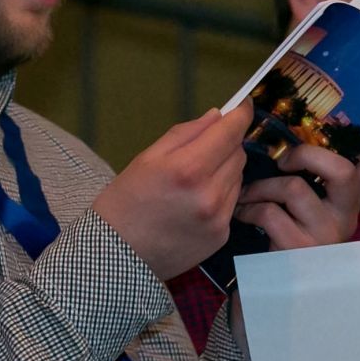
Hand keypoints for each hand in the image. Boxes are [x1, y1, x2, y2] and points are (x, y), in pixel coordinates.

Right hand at [91, 103, 252, 280]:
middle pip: (238, 153)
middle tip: (201, 149)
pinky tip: (195, 202)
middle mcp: (210, 193)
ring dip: (224, 170)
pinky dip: (221, 194)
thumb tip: (218, 117)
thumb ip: (185, 133)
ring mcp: (219, 218)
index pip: (229, 132)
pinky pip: (232, 202)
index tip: (243, 105)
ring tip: (194, 180)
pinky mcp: (222, 236)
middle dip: (225, 144)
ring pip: (238, 177)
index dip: (240, 114)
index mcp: (188, 168)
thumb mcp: (147, 157)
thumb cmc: (125, 201)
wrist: (116, 255)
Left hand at [236, 116, 359, 249]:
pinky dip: (249, 208)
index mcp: (348, 201)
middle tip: (281, 162)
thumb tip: (285, 142)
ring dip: (261, 187)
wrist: (272, 280)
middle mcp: (345, 218)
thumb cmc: (285, 231)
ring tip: (248, 195)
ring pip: (294, 189)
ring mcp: (325, 235)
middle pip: (342, 172)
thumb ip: (305, 178)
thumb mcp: (301, 204)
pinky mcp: (301, 250)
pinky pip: (270, 213)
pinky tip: (243, 213)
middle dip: (305, 155)